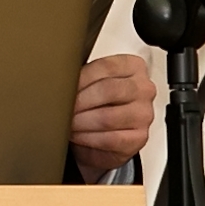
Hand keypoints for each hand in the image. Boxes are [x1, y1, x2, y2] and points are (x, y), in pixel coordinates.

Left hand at [70, 53, 156, 182]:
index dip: (80, 78)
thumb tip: (61, 78)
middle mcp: (144, 88)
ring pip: (107, 117)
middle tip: (62, 107)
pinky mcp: (140, 138)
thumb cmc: (98, 105)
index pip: (106, 66)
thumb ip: (83, 75)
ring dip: (80, 121)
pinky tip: (76, 135)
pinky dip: (87, 138)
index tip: (63, 87)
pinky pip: (109, 139)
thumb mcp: (93, 83)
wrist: (105, 138)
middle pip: (108, 90)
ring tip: (66, 122)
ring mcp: (144, 114)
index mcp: (134, 66)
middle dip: (80, 101)